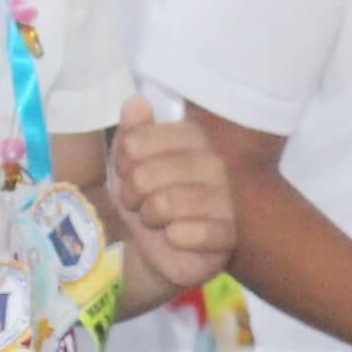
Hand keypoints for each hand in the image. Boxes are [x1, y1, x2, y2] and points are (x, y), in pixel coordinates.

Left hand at [106, 98, 233, 293]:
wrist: (157, 248)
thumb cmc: (144, 198)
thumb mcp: (127, 163)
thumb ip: (131, 131)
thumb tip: (137, 102)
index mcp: (192, 138)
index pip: (139, 140)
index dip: (123, 160)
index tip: (126, 171)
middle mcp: (215, 163)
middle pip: (148, 173)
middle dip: (131, 192)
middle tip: (137, 201)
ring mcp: (225, 200)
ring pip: (168, 203)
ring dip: (149, 216)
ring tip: (152, 219)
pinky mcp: (227, 236)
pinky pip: (198, 233)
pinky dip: (176, 237)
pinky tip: (173, 236)